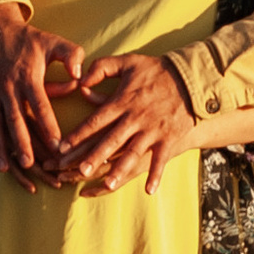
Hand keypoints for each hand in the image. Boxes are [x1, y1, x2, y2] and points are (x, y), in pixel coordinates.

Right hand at [0, 3, 83, 183]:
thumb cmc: (27, 39)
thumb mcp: (53, 41)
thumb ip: (71, 55)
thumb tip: (80, 76)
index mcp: (28, 76)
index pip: (40, 104)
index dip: (48, 125)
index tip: (58, 145)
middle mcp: (6, 86)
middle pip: (15, 118)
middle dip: (22, 142)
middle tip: (29, 163)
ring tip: (3, 168)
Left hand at [48, 50, 193, 193]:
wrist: (191, 78)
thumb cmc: (156, 71)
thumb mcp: (128, 62)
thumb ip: (101, 67)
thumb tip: (81, 82)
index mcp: (122, 101)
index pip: (95, 120)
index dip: (77, 134)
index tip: (62, 148)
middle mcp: (135, 118)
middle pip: (111, 140)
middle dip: (95, 156)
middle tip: (80, 171)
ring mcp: (153, 129)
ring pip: (133, 152)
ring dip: (121, 169)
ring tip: (109, 184)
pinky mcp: (169, 137)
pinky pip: (161, 159)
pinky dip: (156, 174)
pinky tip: (149, 190)